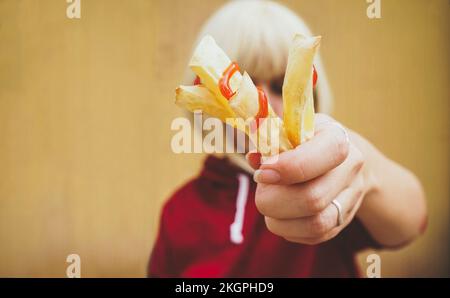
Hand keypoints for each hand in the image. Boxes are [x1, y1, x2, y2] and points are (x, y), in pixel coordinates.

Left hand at [247, 114, 372, 244]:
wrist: (339, 157)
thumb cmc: (303, 139)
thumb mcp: (286, 128)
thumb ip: (267, 139)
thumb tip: (254, 157)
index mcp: (337, 138)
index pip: (320, 157)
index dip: (286, 168)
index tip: (261, 172)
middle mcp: (350, 168)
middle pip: (312, 198)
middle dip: (274, 200)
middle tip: (260, 189)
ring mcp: (350, 197)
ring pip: (315, 224)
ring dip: (279, 220)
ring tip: (267, 204)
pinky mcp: (343, 220)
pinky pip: (314, 236)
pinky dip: (288, 229)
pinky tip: (280, 214)